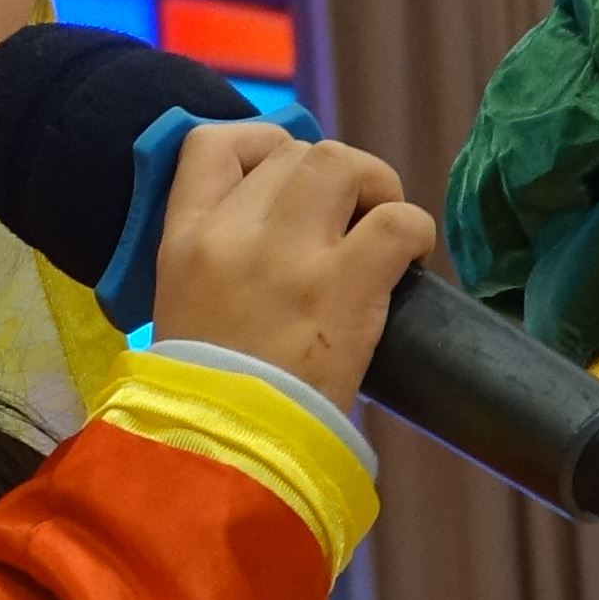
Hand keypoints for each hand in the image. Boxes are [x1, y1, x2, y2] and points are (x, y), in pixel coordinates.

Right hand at [144, 120, 434, 407]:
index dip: (261, 144)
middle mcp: (234, 233)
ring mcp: (290, 256)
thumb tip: (278, 226)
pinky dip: (414, 231)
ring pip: (343, 164)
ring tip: (381, 230)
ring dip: (375, 187)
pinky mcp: (344, 285)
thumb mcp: (184, 308)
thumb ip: (218, 258)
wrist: (224, 456)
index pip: (210, 143)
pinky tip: (411, 263)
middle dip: (332, 176)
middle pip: (296, 151)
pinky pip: (397, 220)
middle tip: (350, 219)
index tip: (286, 177)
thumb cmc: (207, 396)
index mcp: (184, 238)